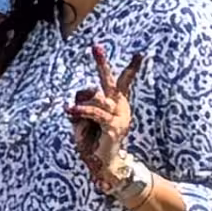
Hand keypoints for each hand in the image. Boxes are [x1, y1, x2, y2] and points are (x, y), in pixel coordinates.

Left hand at [64, 44, 134, 185]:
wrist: (103, 163)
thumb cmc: (93, 138)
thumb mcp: (84, 118)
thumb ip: (84, 102)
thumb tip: (84, 93)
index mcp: (117, 104)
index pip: (123, 82)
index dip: (131, 69)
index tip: (140, 55)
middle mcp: (121, 107)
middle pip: (111, 81)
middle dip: (102, 64)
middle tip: (96, 47)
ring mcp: (120, 117)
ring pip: (97, 98)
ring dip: (82, 106)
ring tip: (73, 113)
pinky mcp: (114, 127)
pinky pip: (95, 113)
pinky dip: (82, 111)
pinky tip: (71, 111)